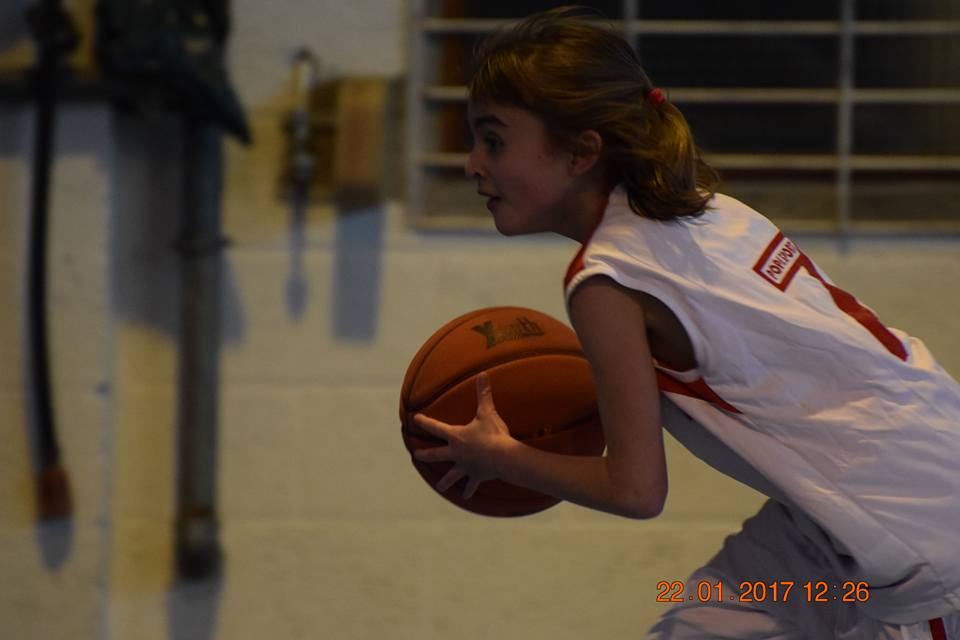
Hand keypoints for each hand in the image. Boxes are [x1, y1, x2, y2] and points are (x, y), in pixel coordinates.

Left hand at [412, 372, 513, 498]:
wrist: (502, 457)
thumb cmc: (493, 434)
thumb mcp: (487, 412)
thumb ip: (483, 394)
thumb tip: (482, 374)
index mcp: (456, 437)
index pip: (436, 428)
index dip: (424, 422)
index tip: (415, 419)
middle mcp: (456, 453)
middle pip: (436, 455)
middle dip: (425, 455)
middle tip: (416, 455)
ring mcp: (465, 466)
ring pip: (451, 476)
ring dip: (445, 482)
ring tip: (439, 487)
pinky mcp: (476, 476)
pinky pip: (471, 485)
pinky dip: (470, 490)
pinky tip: (467, 496)